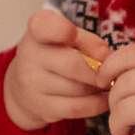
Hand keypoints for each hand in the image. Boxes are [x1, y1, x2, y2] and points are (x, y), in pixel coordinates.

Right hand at [3, 2, 113, 133]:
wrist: (26, 86)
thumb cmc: (56, 54)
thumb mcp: (70, 38)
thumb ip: (89, 42)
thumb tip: (105, 57)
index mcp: (38, 30)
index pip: (44, 26)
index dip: (60, 29)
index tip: (72, 32)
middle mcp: (30, 56)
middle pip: (73, 65)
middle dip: (98, 71)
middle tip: (108, 72)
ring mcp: (33, 84)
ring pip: (79, 89)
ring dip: (98, 87)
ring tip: (102, 83)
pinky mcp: (42, 107)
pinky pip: (78, 107)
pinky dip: (97, 103)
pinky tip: (103, 98)